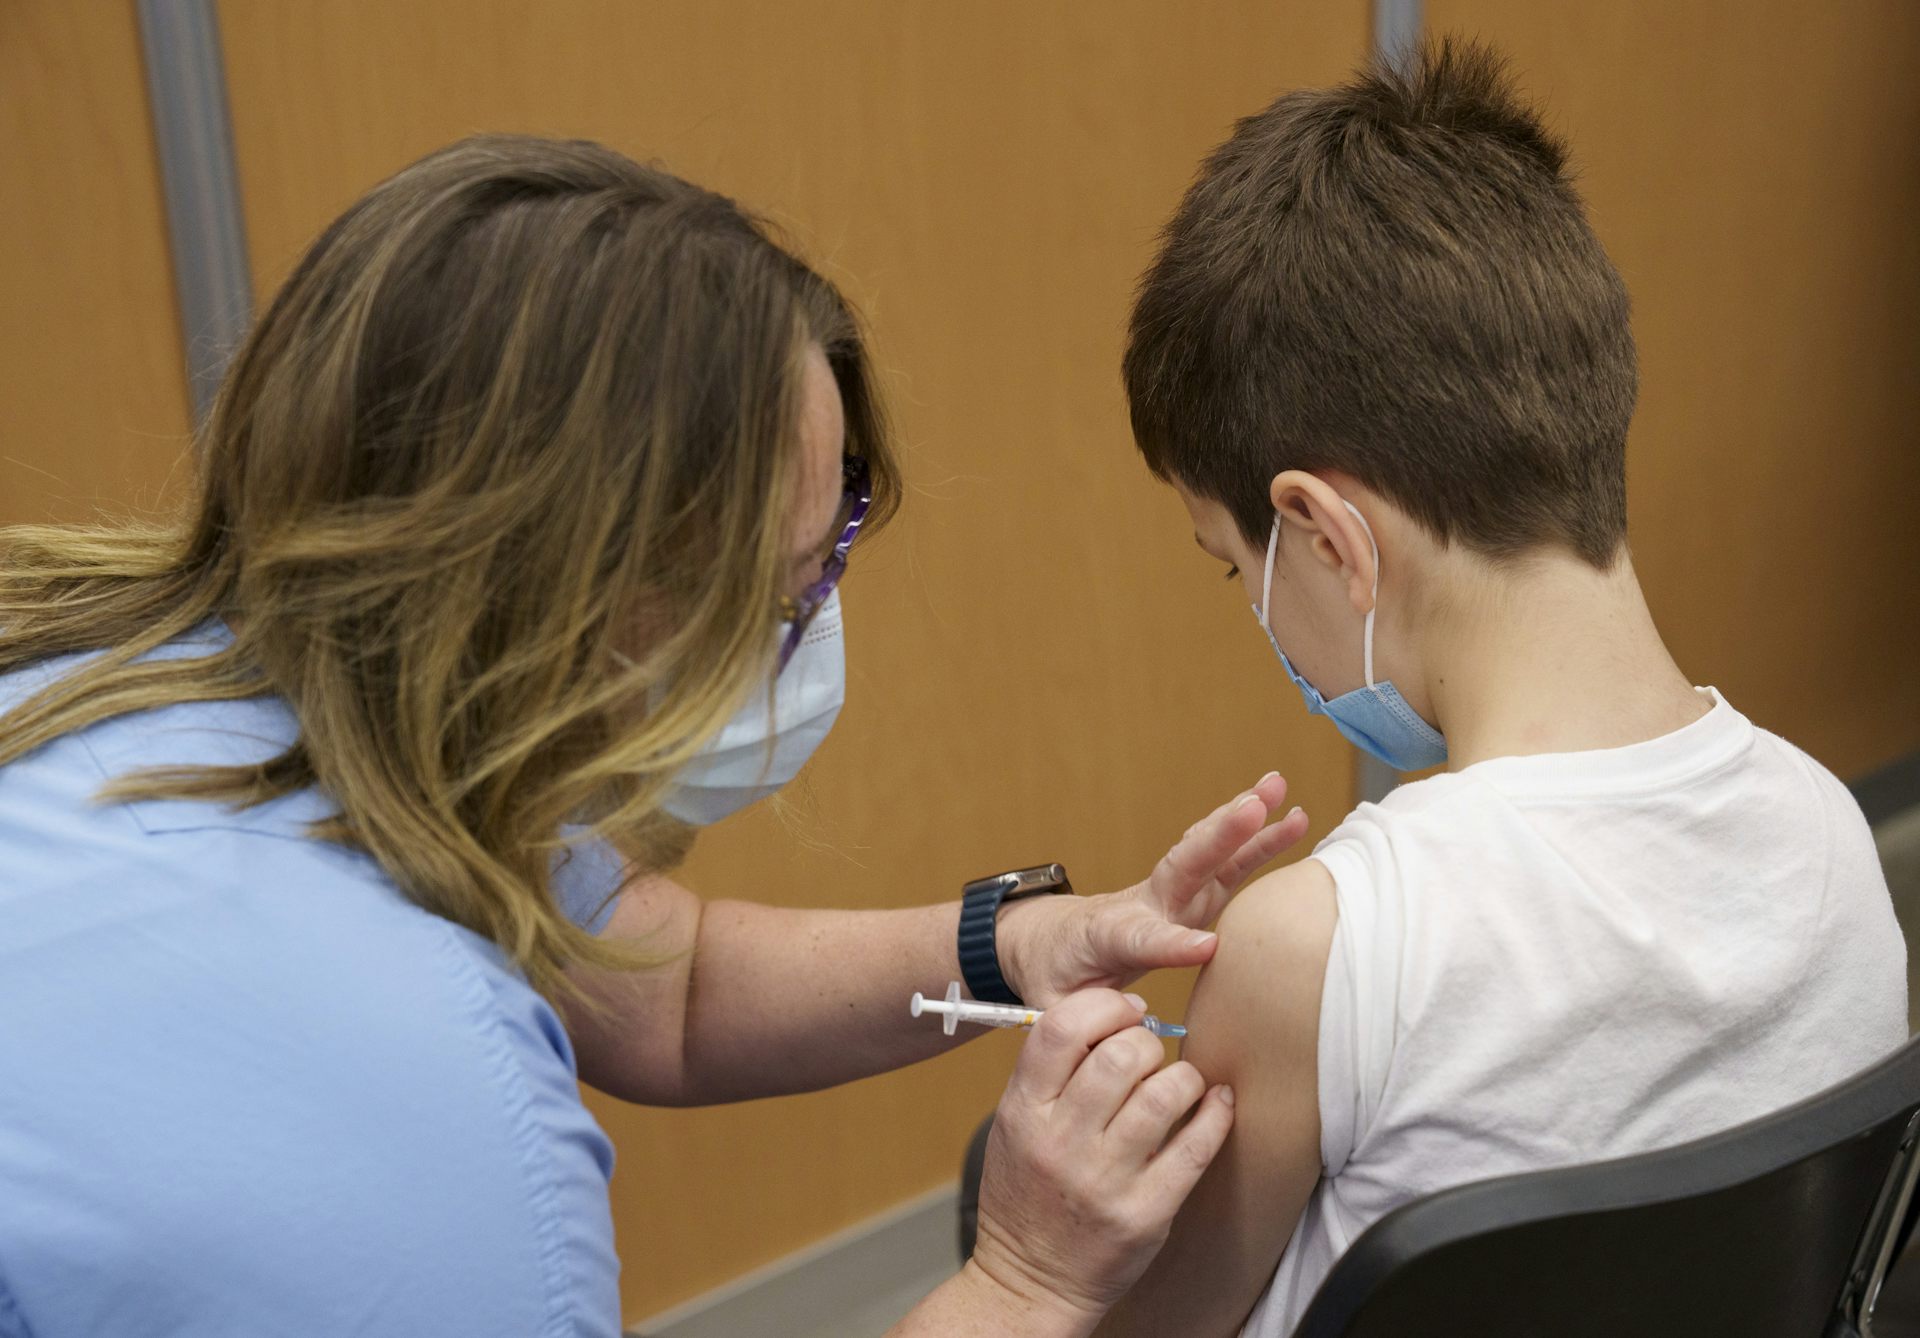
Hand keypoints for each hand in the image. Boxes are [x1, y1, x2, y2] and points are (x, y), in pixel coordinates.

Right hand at [965, 989, 1237, 1326]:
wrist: (1030, 1280)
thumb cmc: (1026, 1195)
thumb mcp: (1014, 1126)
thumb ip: (1051, 1074)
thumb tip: (1117, 1019)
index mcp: (1023, 1111)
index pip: (1061, 1029)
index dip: (1103, 1007)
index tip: (1126, 1013)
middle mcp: (1059, 1142)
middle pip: (1120, 1055)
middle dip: (1148, 1043)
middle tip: (1152, 1057)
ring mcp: (1103, 1180)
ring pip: (1164, 1095)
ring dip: (1184, 1078)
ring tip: (1182, 1086)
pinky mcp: (1145, 1213)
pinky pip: (1195, 1148)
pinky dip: (1215, 1115)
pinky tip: (1216, 1104)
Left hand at [999, 773, 1307, 1006]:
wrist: (1049, 940)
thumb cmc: (1055, 976)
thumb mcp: (1052, 1005)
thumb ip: (1080, 1017)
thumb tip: (1128, 1027)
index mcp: (1111, 937)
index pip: (1144, 939)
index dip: (1173, 944)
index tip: (1209, 946)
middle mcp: (1145, 905)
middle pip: (1182, 868)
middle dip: (1217, 839)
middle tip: (1252, 807)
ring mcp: (1170, 895)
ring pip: (1208, 854)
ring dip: (1243, 821)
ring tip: (1278, 787)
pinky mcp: (1190, 895)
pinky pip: (1226, 864)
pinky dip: (1257, 837)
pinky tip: (1290, 815)